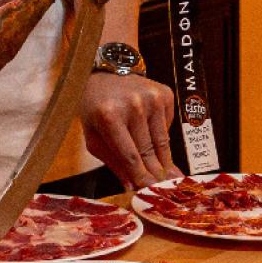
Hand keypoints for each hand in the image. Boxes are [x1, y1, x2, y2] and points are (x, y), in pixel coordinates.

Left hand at [81, 72, 181, 188]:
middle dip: (156, 173)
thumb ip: (112, 161)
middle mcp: (133, 105)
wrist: (107, 71)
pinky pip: (168, 126)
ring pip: (163, 141)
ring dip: (164, 160)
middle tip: (164, 189)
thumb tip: (131, 186)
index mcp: (110, 116)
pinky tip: (153, 137)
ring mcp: (151, 98)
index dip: (141, 176)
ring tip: (168, 175)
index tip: (150, 190)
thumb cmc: (96, 106)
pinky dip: (162, 136)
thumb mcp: (93, 134)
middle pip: (149, 150)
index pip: (130, 155)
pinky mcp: (164, 94)